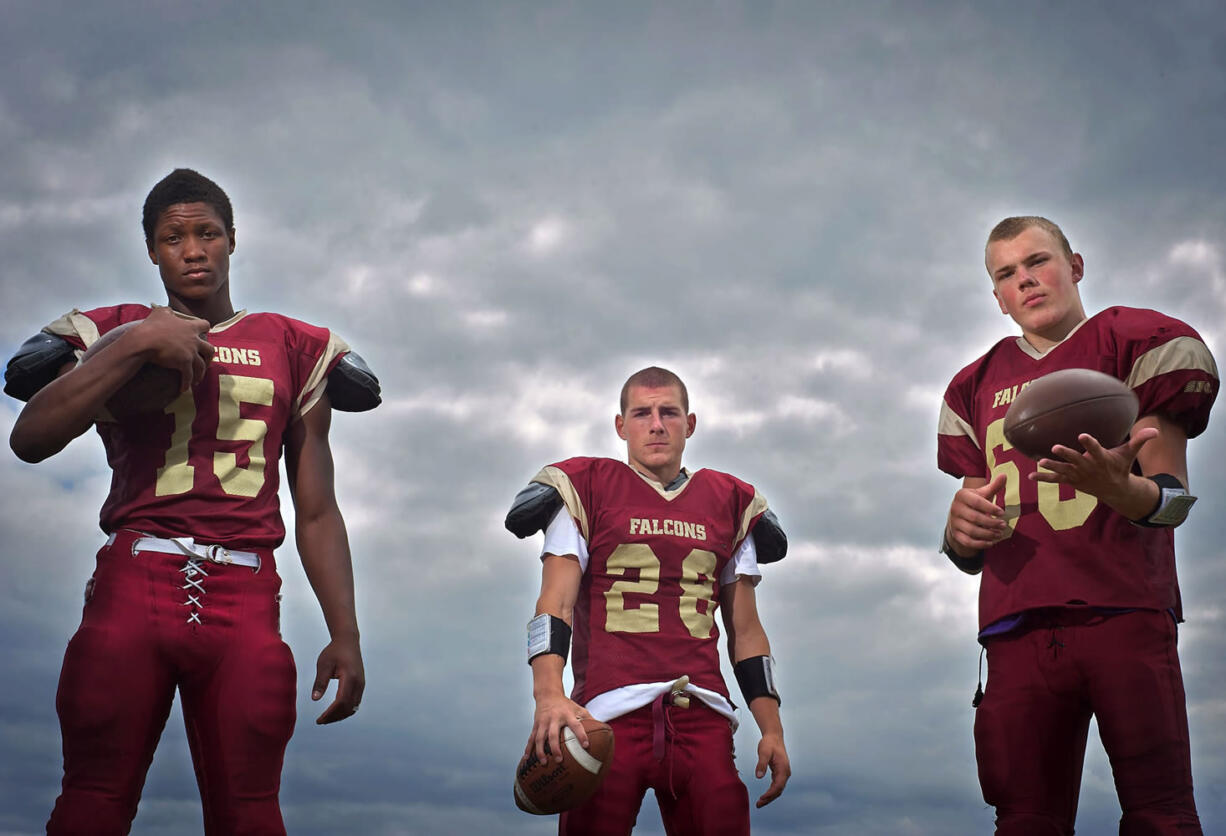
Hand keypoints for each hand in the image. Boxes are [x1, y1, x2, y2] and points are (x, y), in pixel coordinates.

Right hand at [135, 305, 213, 391]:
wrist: (144, 341)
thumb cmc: (151, 326)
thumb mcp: (160, 313)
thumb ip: (167, 311)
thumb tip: (168, 310)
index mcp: (190, 327)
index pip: (205, 325)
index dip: (205, 328)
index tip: (206, 332)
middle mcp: (194, 340)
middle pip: (210, 349)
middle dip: (209, 357)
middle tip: (206, 362)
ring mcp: (190, 352)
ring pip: (202, 366)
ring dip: (200, 374)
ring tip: (197, 380)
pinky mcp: (184, 363)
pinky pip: (189, 376)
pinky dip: (187, 383)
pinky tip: (184, 389)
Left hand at [312, 635, 364, 723]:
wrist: (348, 641)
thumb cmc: (334, 651)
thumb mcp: (323, 664)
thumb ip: (320, 682)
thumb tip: (315, 699)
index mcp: (350, 677)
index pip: (341, 701)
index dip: (330, 713)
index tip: (319, 720)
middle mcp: (359, 683)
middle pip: (348, 708)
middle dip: (334, 717)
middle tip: (320, 721)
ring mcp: (361, 684)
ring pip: (353, 707)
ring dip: (340, 715)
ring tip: (326, 718)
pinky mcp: (361, 685)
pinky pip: (355, 702)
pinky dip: (345, 710)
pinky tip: (335, 711)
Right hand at [526, 692, 590, 764]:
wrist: (547, 694)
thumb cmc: (566, 704)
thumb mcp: (578, 708)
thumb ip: (588, 718)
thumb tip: (603, 729)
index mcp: (567, 714)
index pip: (576, 725)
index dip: (581, 735)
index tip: (586, 746)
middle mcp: (554, 718)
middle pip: (553, 734)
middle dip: (555, 747)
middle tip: (559, 760)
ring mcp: (543, 722)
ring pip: (540, 738)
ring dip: (540, 751)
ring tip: (544, 763)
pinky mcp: (535, 725)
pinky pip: (531, 738)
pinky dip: (528, 749)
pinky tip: (526, 759)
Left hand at [754, 731, 790, 807]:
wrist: (774, 736)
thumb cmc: (768, 743)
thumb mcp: (763, 752)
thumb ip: (761, 764)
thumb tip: (758, 777)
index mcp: (783, 768)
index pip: (778, 785)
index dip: (770, 793)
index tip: (762, 799)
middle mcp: (785, 772)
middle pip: (779, 790)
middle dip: (769, 798)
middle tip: (758, 805)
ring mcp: (783, 773)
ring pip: (778, 789)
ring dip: (770, 797)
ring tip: (760, 803)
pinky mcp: (779, 772)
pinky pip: (776, 785)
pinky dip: (771, 791)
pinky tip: (764, 796)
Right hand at [946, 473, 1009, 552]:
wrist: (958, 515)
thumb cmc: (974, 503)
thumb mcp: (982, 494)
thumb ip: (993, 486)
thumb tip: (1004, 475)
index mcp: (962, 496)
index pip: (976, 502)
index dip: (990, 508)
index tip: (1002, 512)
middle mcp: (955, 508)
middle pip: (975, 518)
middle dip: (991, 523)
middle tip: (1003, 525)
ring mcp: (954, 522)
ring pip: (972, 531)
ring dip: (988, 534)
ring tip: (999, 534)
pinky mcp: (955, 534)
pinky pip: (968, 541)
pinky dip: (980, 544)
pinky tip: (991, 542)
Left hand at [1032, 428, 1157, 502]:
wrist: (1114, 490)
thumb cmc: (1120, 467)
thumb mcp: (1129, 454)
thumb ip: (1139, 440)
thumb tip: (1155, 431)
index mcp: (1102, 459)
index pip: (1095, 449)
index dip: (1089, 443)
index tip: (1082, 434)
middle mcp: (1088, 468)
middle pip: (1076, 460)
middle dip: (1066, 454)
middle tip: (1055, 447)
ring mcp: (1078, 475)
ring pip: (1063, 470)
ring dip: (1051, 467)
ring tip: (1039, 462)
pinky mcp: (1071, 480)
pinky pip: (1055, 480)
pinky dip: (1043, 478)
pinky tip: (1031, 476)